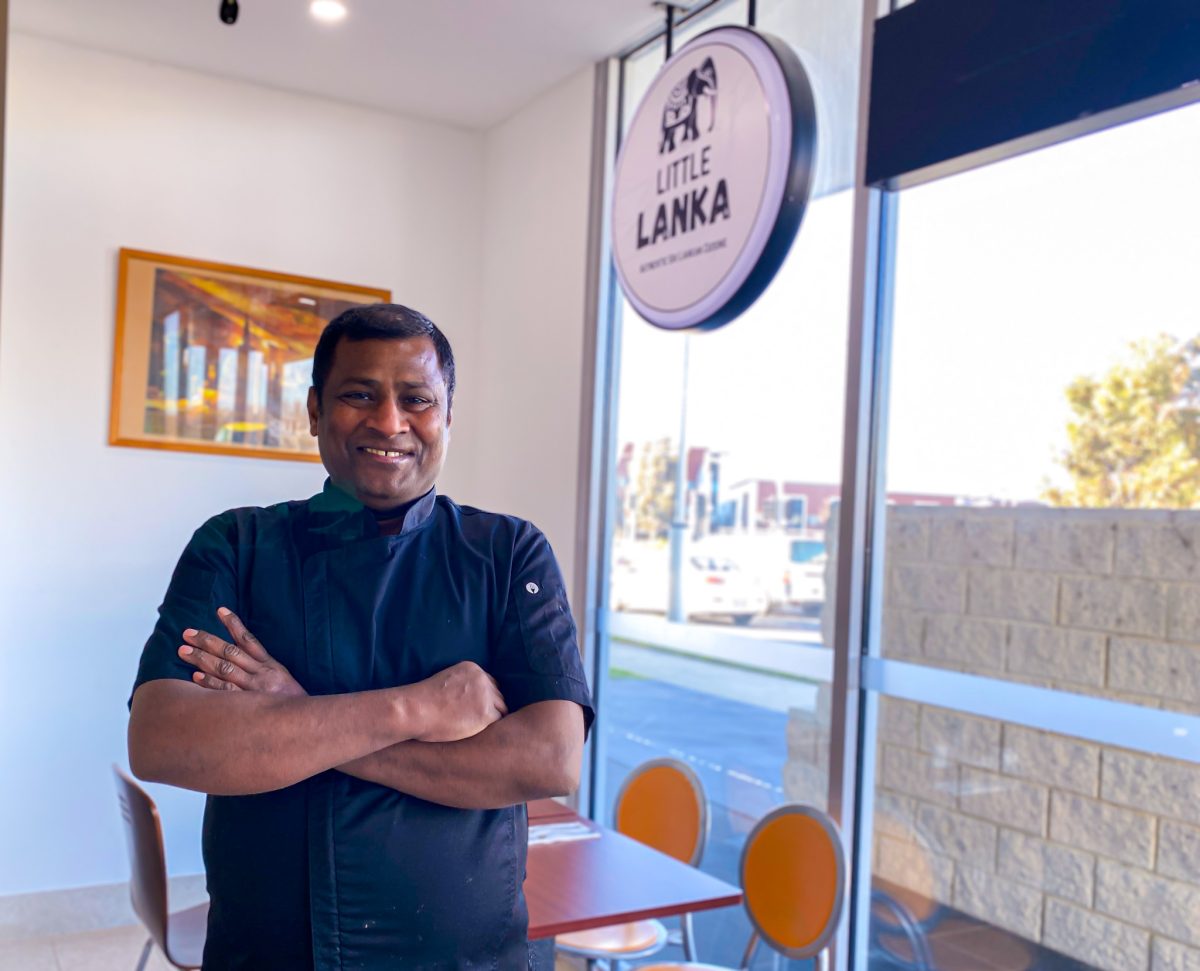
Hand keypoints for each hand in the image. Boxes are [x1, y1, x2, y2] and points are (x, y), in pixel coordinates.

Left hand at [179, 607, 306, 697]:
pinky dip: (211, 683)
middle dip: (207, 641)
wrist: (302, 720)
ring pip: (225, 669)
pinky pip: (226, 692)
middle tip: (187, 634)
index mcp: (269, 664)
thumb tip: (239, 651)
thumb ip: (261, 664)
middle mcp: (261, 673)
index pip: (249, 639)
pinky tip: (196, 675)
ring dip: (202, 659)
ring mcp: (254, 688)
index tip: (219, 610)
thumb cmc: (288, 699)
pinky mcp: (248, 704)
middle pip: (230, 652)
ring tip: (183, 651)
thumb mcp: (281, 676)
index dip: (234, 624)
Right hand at [409, 661, 507, 741]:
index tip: (475, 708)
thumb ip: (463, 686)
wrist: (416, 710)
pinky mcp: (486, 713)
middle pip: (497, 695)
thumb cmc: (423, 701)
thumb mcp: (446, 682)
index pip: (489, 683)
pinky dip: (489, 728)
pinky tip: (477, 732)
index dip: (484, 697)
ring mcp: (486, 695)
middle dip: (490, 707)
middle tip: (476, 721)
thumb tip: (472, 701)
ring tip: (477, 728)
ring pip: (501, 708)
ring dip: (491, 718)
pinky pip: (498, 720)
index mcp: (472, 668)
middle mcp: (482, 678)